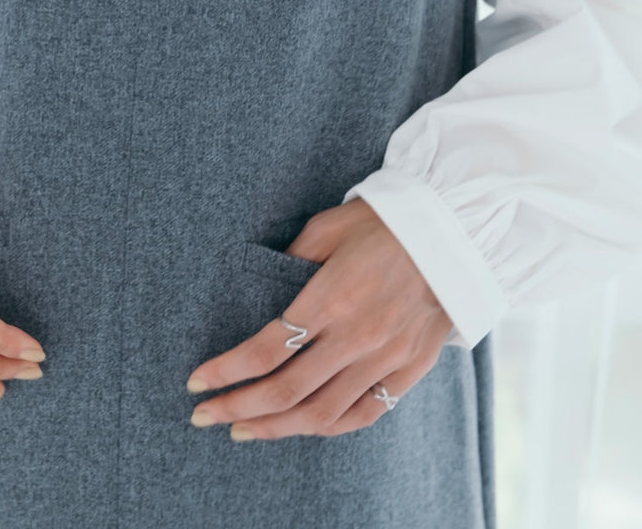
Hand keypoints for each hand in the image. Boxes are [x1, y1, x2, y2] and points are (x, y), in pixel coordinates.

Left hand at [184, 198, 453, 438]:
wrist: (454, 233)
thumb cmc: (382, 222)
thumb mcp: (325, 227)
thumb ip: (289, 261)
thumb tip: (261, 291)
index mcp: (331, 297)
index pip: (267, 349)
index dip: (227, 370)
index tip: (196, 380)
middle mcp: (357, 336)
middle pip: (286, 391)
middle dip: (237, 407)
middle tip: (203, 416)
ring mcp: (386, 358)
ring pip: (321, 414)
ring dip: (274, 428)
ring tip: (242, 430)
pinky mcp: (410, 370)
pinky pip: (363, 414)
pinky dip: (326, 428)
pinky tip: (299, 428)